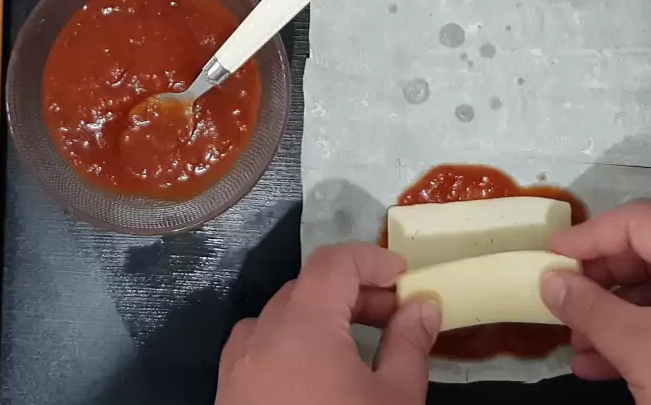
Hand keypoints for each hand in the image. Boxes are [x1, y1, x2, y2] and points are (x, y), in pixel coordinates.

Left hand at [216, 242, 441, 404]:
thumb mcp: (394, 400)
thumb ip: (409, 345)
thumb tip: (423, 306)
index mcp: (303, 323)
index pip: (334, 262)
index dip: (372, 260)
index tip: (406, 277)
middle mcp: (261, 333)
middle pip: (307, 288)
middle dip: (353, 294)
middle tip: (396, 317)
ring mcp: (237, 365)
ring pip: (278, 317)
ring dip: (319, 318)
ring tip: (357, 347)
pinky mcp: (227, 394)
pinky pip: (257, 349)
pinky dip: (288, 345)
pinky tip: (314, 376)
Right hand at [540, 200, 650, 404]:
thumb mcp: (640, 349)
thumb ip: (589, 308)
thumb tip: (550, 279)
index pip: (645, 222)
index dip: (592, 234)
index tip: (549, 256)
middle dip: (603, 281)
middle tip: (562, 305)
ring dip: (619, 315)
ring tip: (577, 344)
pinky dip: (648, 337)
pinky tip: (605, 366)